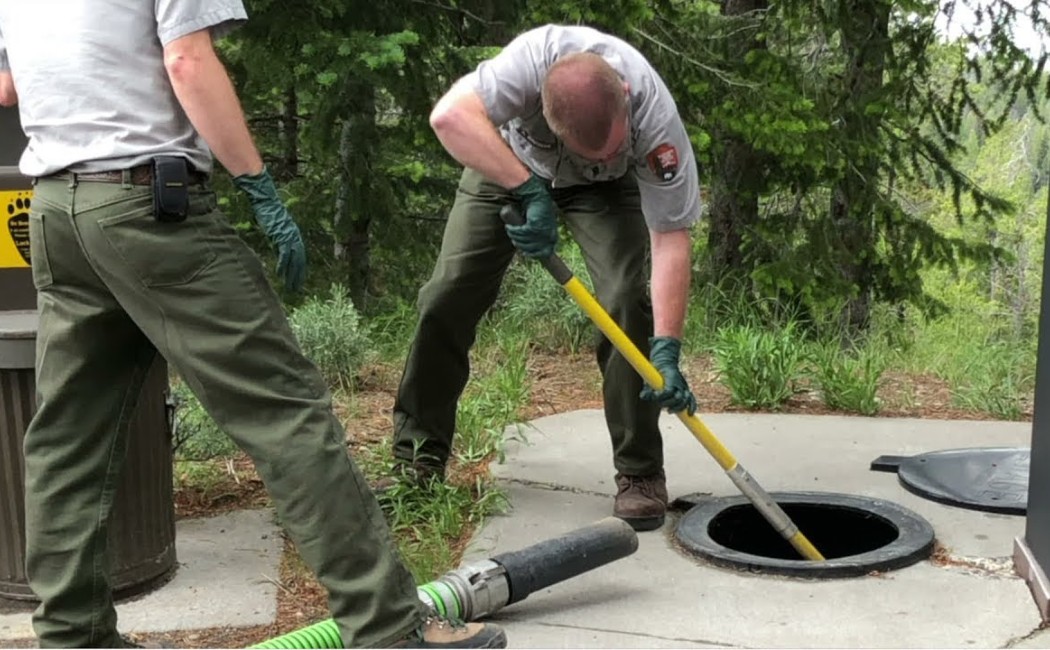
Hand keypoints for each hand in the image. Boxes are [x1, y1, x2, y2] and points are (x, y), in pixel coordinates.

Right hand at [232, 167, 306, 292]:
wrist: (266, 200)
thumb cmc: (268, 211)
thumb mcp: (275, 228)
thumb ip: (278, 240)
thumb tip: (278, 251)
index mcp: (294, 235)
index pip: (299, 256)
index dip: (299, 269)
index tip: (298, 280)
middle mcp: (294, 236)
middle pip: (299, 260)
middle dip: (298, 275)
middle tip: (297, 288)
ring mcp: (289, 236)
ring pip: (294, 259)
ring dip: (292, 273)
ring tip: (290, 285)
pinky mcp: (281, 235)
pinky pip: (284, 254)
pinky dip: (283, 264)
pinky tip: (280, 274)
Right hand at [506, 173, 557, 257]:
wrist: (535, 195)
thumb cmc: (537, 210)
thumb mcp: (540, 225)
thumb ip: (538, 235)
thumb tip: (530, 248)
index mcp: (553, 236)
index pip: (544, 253)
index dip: (532, 254)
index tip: (524, 252)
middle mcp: (549, 235)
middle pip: (532, 248)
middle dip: (521, 246)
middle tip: (514, 240)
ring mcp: (542, 231)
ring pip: (525, 241)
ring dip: (515, 237)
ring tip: (510, 231)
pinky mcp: (534, 225)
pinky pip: (521, 232)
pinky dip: (513, 230)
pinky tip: (509, 227)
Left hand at [640, 336, 697, 414]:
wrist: (666, 361)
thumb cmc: (656, 370)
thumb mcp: (650, 378)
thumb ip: (647, 388)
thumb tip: (642, 396)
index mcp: (671, 378)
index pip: (668, 391)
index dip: (661, 396)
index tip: (654, 396)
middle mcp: (680, 383)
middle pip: (677, 398)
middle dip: (668, 404)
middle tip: (660, 404)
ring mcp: (684, 387)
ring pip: (685, 400)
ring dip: (678, 408)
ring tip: (669, 411)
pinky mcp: (686, 391)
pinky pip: (692, 400)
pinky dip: (692, 407)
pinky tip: (689, 414)